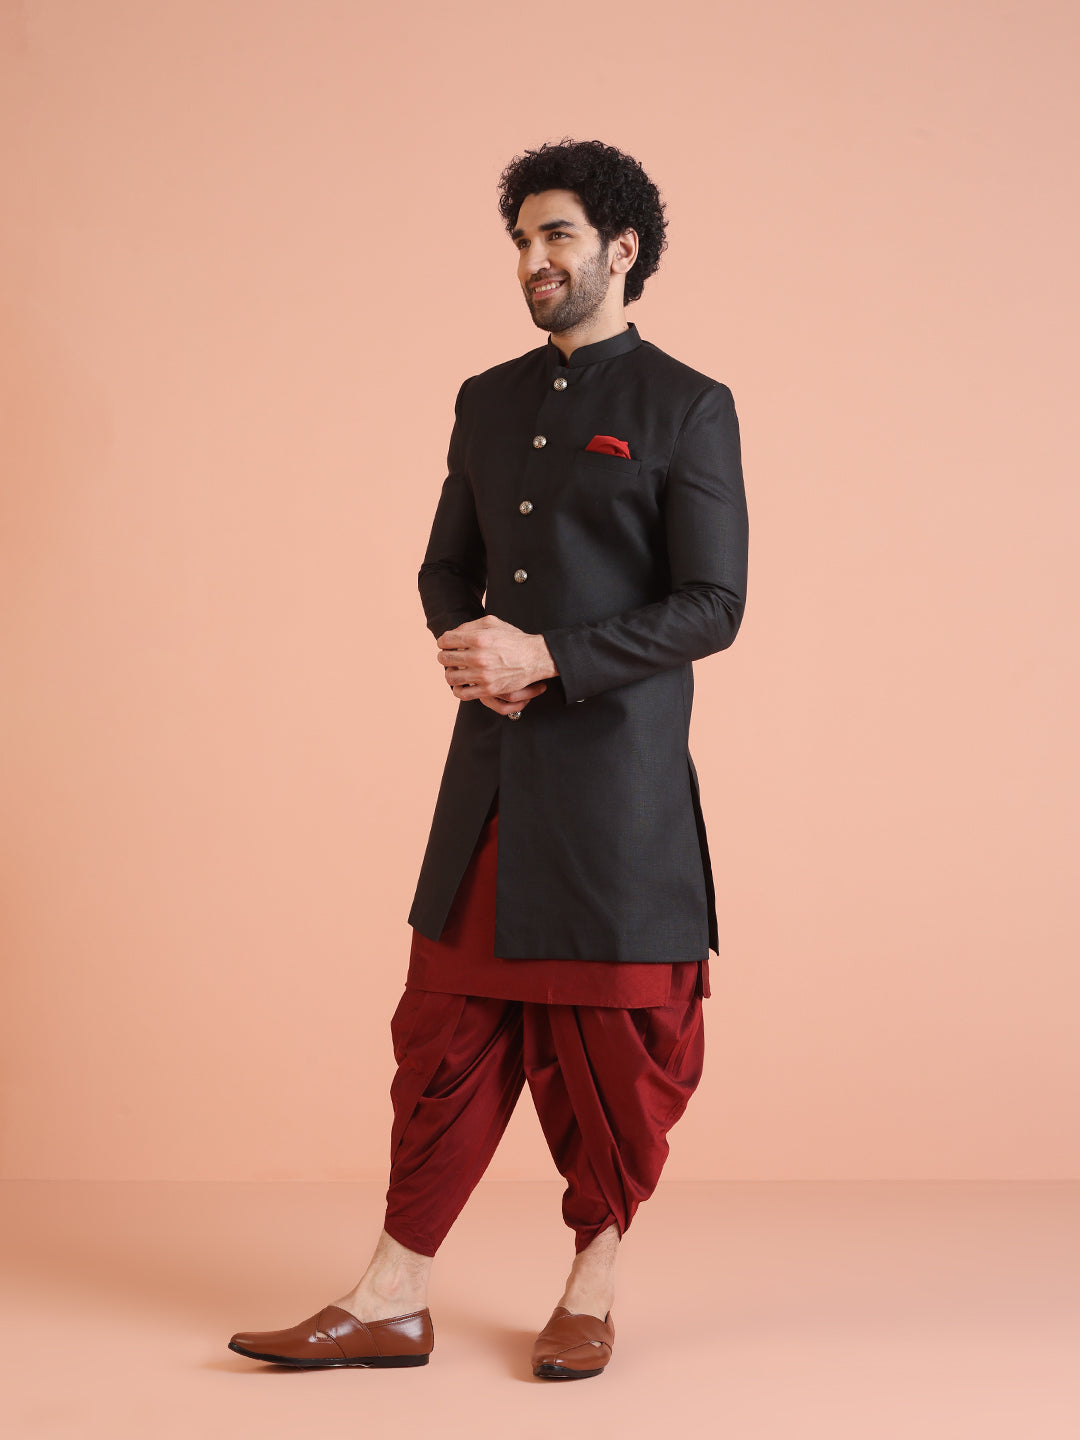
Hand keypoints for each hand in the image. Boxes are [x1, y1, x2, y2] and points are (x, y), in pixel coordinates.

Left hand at [436, 615, 556, 710]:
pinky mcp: (488, 690)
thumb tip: (454, 633)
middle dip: (444, 656)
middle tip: (448, 657)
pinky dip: (457, 689)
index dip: (443, 642)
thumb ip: (471, 625)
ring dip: (449, 673)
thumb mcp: (494, 623)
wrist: (535, 657)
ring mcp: (483, 675)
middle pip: (445, 658)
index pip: (446, 640)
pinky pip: (462, 693)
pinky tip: (462, 684)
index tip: (446, 644)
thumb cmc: (514, 639)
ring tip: (455, 670)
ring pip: (450, 677)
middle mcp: (479, 657)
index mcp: (478, 638)